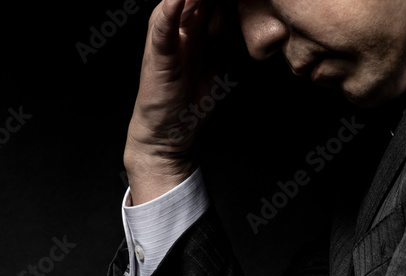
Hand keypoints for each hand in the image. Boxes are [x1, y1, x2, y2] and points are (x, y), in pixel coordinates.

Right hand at [124, 0, 221, 203]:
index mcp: (191, 20)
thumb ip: (225, 33)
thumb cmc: (190, 98)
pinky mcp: (158, 54)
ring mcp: (165, 35)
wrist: (168, 133)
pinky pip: (163, 26)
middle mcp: (175, 21)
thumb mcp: (217, 57)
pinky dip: (171, 10)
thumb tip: (247, 14)